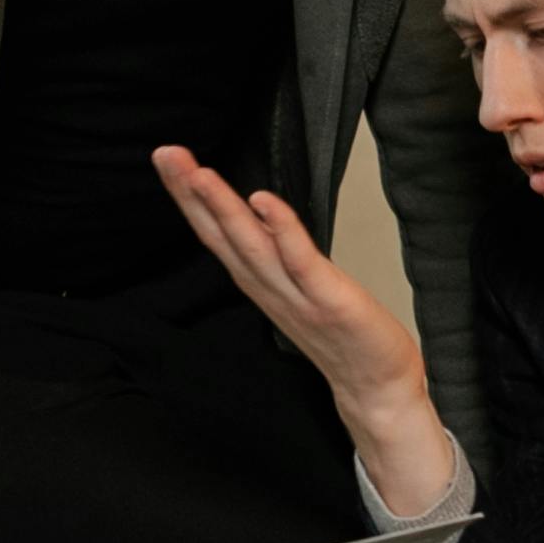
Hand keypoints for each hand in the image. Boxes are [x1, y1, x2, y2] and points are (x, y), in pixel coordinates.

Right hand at [151, 148, 459, 518]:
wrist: (376, 388)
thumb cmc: (341, 334)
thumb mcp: (298, 286)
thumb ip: (275, 252)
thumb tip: (256, 210)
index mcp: (259, 282)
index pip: (215, 234)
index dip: (188, 197)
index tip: (167, 159)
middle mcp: (267, 288)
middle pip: (221, 236)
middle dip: (191, 194)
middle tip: (167, 155)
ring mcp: (295, 296)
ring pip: (249, 246)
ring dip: (222, 208)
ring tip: (198, 172)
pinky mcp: (327, 300)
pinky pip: (300, 261)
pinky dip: (280, 230)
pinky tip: (262, 200)